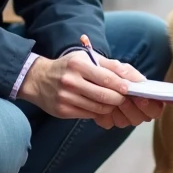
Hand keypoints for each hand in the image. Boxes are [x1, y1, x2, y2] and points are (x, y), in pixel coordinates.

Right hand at [17, 52, 165, 128]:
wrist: (38, 79)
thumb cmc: (68, 67)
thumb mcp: (85, 58)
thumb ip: (110, 66)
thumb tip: (134, 77)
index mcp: (78, 65)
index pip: (106, 77)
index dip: (122, 85)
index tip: (131, 88)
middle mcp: (70, 81)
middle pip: (104, 95)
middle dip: (119, 98)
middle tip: (125, 97)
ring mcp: (66, 98)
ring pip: (99, 107)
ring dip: (111, 106)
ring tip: (113, 101)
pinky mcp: (63, 111)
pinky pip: (90, 114)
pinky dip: (99, 111)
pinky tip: (99, 106)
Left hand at [92, 58, 166, 129]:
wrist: (88, 76)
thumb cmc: (108, 71)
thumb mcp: (117, 66)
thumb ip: (128, 72)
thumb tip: (140, 81)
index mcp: (145, 98)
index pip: (155, 110)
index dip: (151, 106)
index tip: (142, 98)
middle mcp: (135, 111)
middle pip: (140, 119)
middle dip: (133, 109)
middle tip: (125, 99)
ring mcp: (121, 117)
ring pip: (124, 122)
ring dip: (118, 111)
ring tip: (114, 99)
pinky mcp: (107, 121)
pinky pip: (108, 123)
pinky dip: (105, 114)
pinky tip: (102, 105)